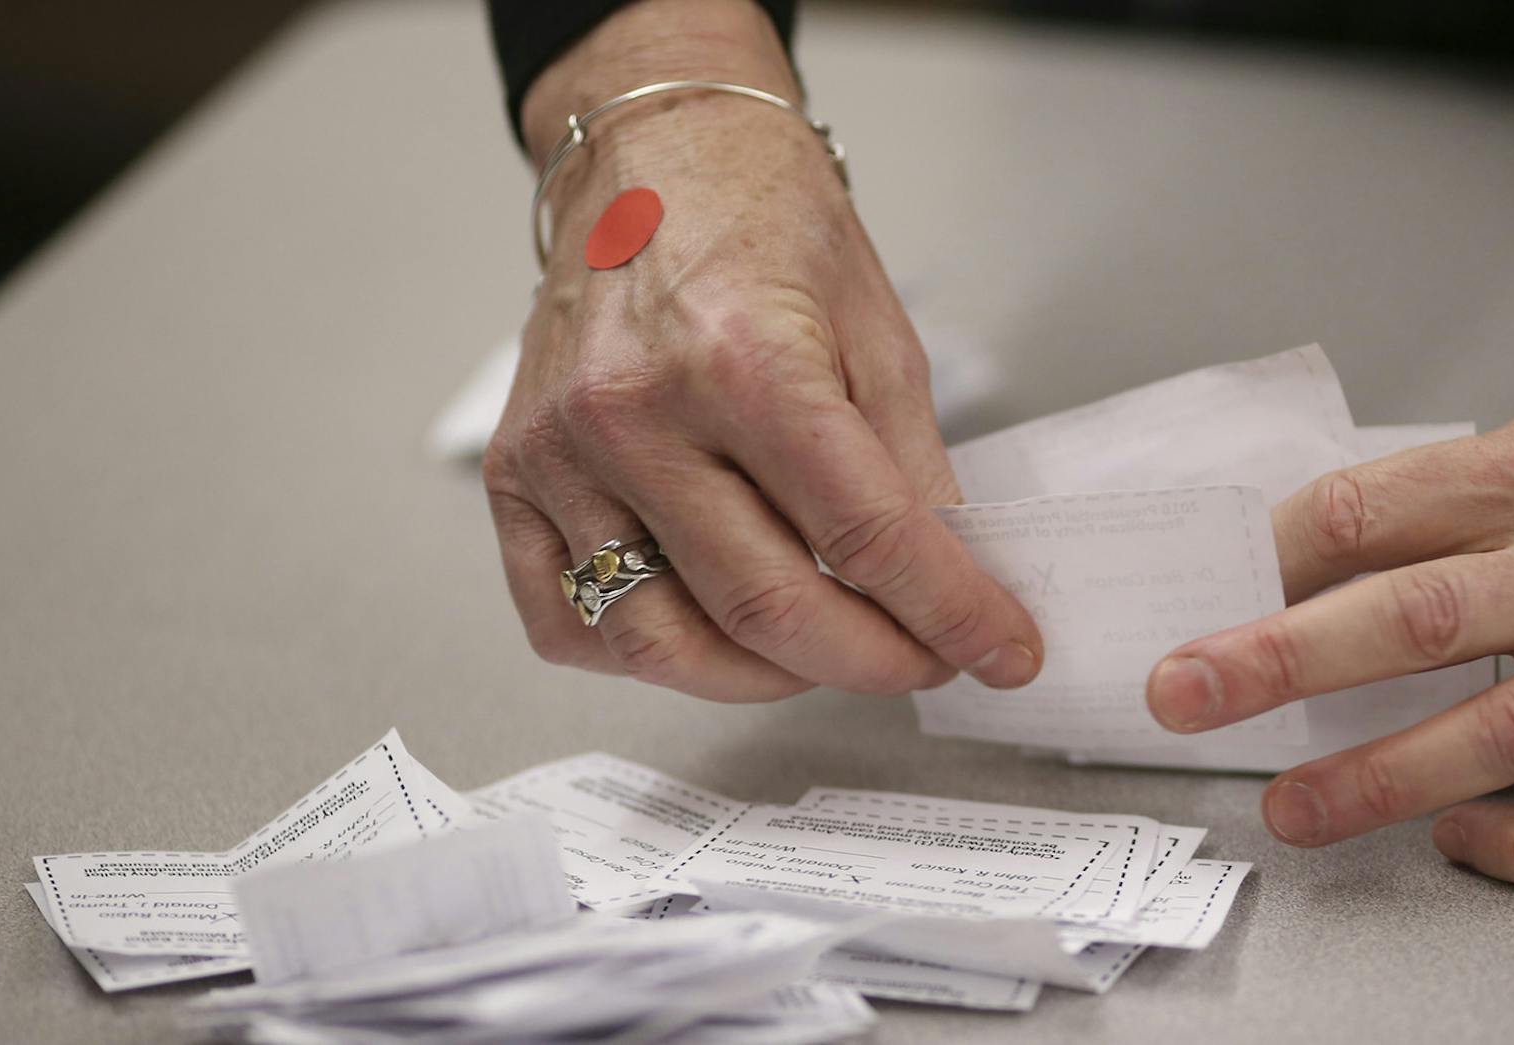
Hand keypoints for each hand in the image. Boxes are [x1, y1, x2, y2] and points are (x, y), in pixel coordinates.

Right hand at [483, 0, 1041, 700]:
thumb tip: (949, 579)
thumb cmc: (763, 223)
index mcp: (743, 362)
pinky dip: (645, 656)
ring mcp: (562, 452)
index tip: (999, 651)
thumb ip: (910, 464)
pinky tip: (710, 633)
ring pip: (660, 640)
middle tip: (924, 658)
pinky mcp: (513, 475)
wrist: (650, 154)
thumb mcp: (877, 328)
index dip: (948, 612)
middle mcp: (636, 414)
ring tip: (825, 654)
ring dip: (763, 678)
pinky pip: (564, 622)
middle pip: (765, 607)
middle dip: (870, 659)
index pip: (865, 536)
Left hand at [1145, 409, 1513, 883]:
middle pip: (1417, 616)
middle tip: (1186, 694)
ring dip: (1381, 776)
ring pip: (1501, 731)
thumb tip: (1279, 568)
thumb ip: (1424, 503)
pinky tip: (1455, 842)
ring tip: (1288, 808)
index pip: (1372, 511)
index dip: (1271, 556)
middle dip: (1284, 659)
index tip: (1201, 598)